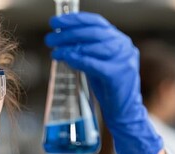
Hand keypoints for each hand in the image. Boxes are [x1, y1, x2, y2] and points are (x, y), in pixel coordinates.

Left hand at [45, 12, 162, 153]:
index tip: (55, 22)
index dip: (74, 20)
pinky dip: (79, 59)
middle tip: (50, 38)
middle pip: (93, 32)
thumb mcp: (97, 64)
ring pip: (93, 46)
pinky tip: (66, 57)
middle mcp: (124, 46)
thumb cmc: (108, 89)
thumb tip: (62, 41)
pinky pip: (95, 63)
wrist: (125, 113)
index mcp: (119, 40)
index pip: (96, 22)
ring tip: (54, 49)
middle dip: (68, 33)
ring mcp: (123, 60)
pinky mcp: (119, 75)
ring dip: (70, 46)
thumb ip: (85, 51)